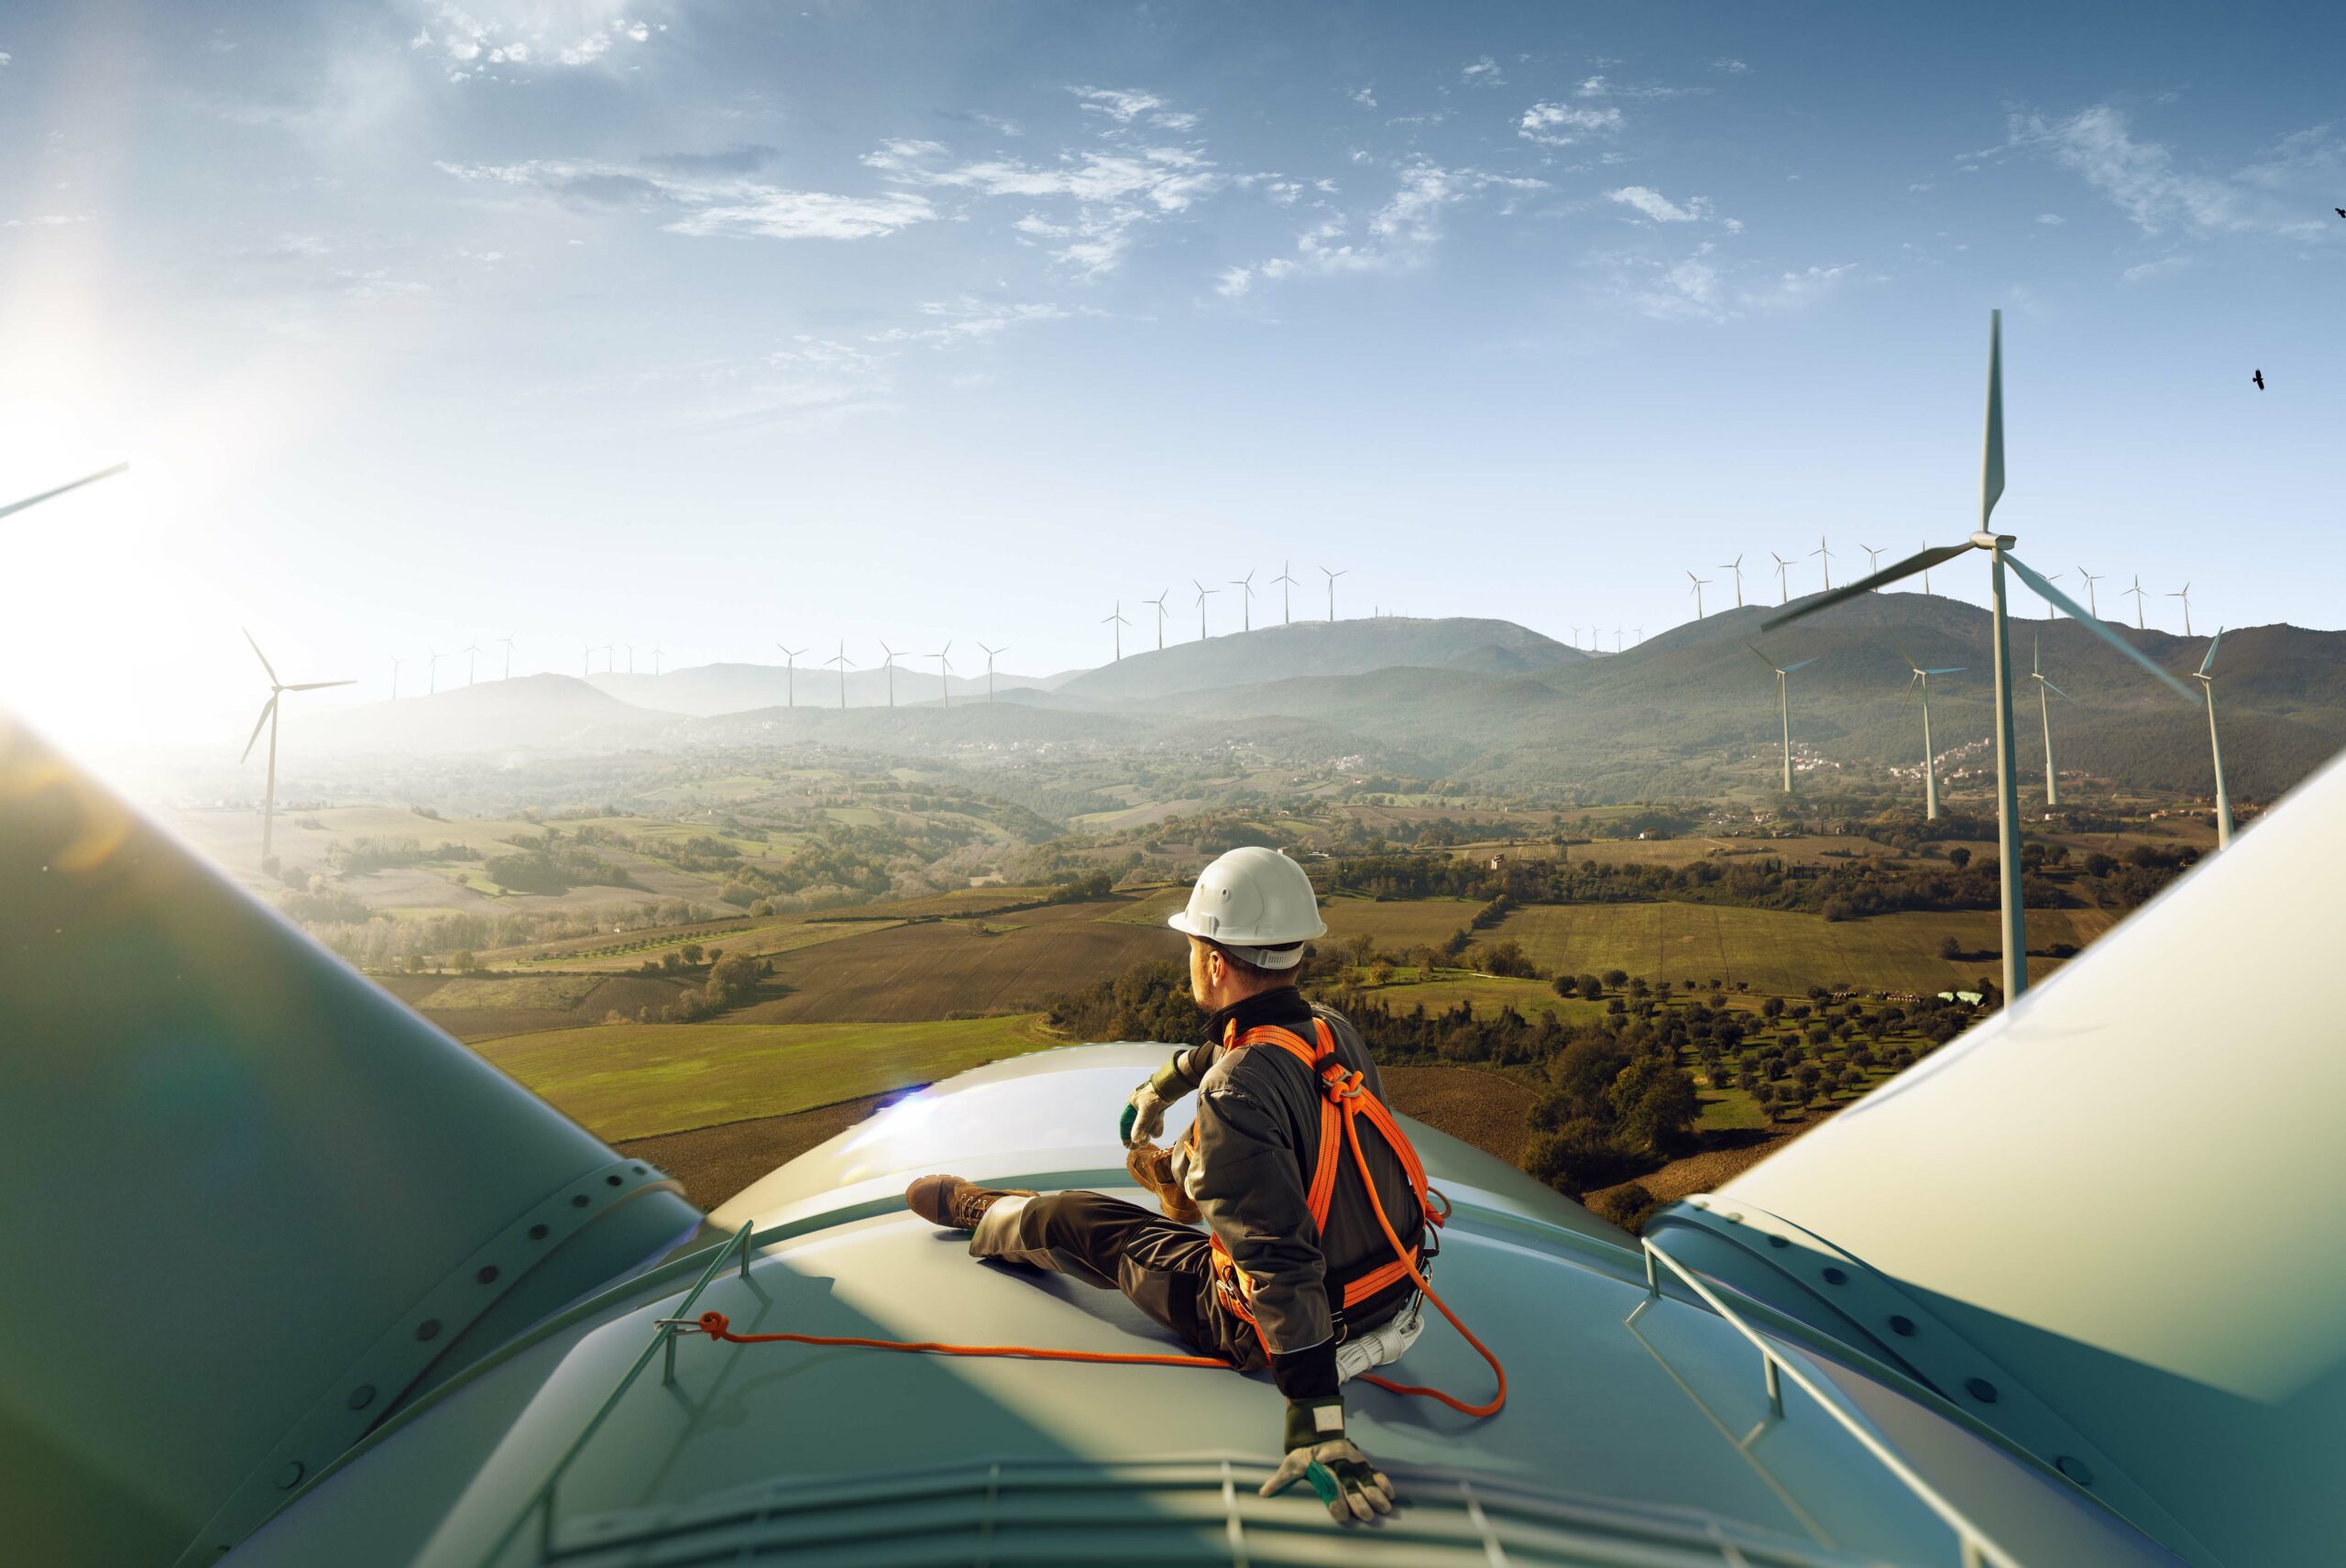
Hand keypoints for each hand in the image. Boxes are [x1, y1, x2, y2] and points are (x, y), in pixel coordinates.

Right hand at [1118, 1081, 1167, 1146]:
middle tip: (1139, 1146)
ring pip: (1147, 1124)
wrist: (1172, 1085)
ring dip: (1151, 1129)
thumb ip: (1140, 1127)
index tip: (1128, 1145)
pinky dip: (1158, 1125)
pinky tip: (1160, 1122)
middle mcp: (1138, 1106)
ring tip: (1154, 1131)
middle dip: (1139, 1135)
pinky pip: (1155, 1121)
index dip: (1125, 1135)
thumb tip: (1137, 1141)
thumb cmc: (1156, 1095)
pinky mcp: (1158, 1108)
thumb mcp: (1147, 1112)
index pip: (1125, 1123)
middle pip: (1136, 1125)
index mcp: (1131, 1104)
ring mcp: (1148, 1107)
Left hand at [1260, 1439, 1395, 1522]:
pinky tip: (1391, 1493)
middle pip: (1350, 1485)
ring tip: (1385, 1507)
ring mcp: (1352, 1463)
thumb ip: (1280, 1480)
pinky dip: (1383, 1481)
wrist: (1318, 1430)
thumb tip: (1264, 1492)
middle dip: (1358, 1500)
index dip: (1335, 1501)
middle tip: (1366, 1516)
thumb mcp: (1290, 1463)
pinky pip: (1374, 1471)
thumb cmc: (1304, 1453)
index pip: (1330, 1486)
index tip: (1340, 1515)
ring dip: (1375, 1493)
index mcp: (1323, 1467)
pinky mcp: (1361, 1462)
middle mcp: (1339, 1465)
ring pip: (1365, 1478)